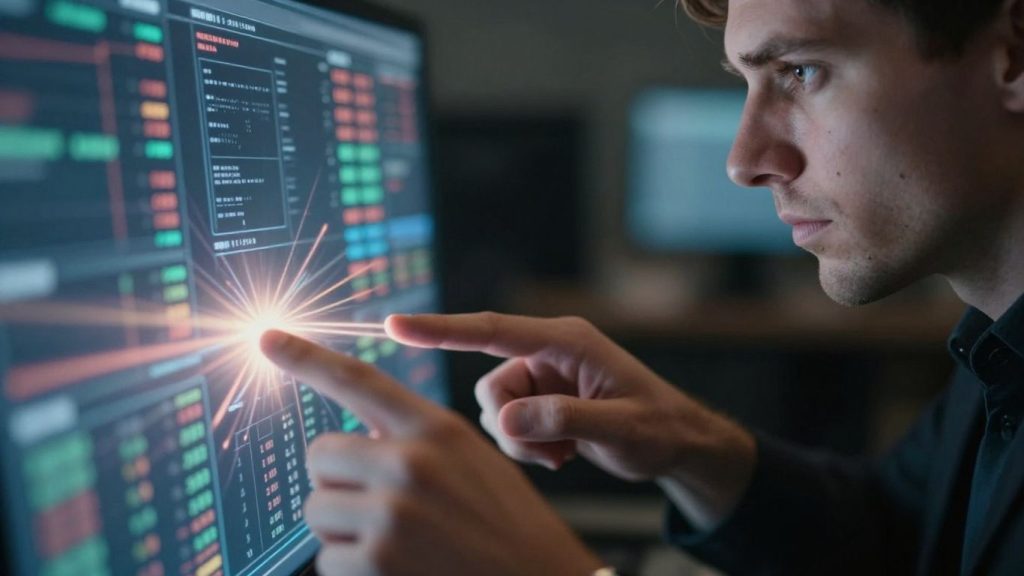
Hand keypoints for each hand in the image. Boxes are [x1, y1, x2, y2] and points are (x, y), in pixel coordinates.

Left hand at [259, 330, 603, 575]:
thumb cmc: (507, 525)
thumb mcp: (471, 461)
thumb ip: (416, 441)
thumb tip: (355, 438)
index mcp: (436, 430)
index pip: (358, 381)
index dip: (306, 357)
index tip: (267, 338)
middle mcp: (410, 463)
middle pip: (320, 455)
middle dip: (337, 481)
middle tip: (375, 504)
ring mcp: (391, 513)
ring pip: (317, 510)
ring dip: (342, 529)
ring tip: (395, 542)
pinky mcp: (376, 563)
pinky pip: (326, 560)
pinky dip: (351, 570)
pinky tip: (395, 571)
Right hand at [385, 313, 756, 529]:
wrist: (678, 444)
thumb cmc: (660, 428)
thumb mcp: (620, 428)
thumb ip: (565, 421)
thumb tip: (509, 421)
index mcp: (566, 342)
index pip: (492, 331)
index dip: (440, 329)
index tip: (395, 325)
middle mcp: (549, 353)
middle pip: (491, 385)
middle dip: (512, 426)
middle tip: (552, 452)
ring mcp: (544, 377)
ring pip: (496, 409)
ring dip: (521, 440)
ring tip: (564, 453)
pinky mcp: (542, 399)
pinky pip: (508, 424)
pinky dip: (528, 446)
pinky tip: (563, 453)